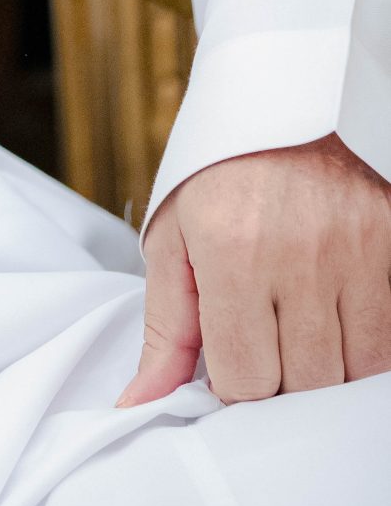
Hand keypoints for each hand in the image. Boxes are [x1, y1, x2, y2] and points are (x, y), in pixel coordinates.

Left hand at [117, 133, 390, 407]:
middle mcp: (299, 256)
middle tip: (263, 348)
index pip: (244, 380)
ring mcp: (355, 251)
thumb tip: (139, 403)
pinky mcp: (390, 244)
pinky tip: (332, 323)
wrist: (282, 101)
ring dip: (323, 370)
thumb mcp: (174, 239)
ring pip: (352, 371)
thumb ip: (166, 330)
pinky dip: (362, 347)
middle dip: (278, 382)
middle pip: (302, 385)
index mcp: (231, 253)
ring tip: (295, 333)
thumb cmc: (218, 173)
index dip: (233, 387)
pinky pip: (385, 339)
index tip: (228, 365)